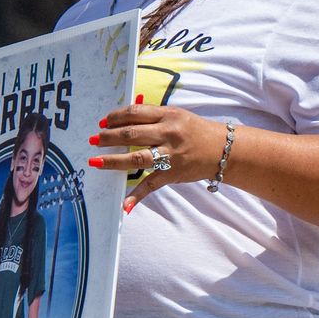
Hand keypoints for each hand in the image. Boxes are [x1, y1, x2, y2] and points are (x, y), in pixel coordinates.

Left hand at [88, 100, 228, 212]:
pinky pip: (152, 185)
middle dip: (108, 137)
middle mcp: (168, 134)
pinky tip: (124, 204)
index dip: (115, 117)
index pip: (135, 113)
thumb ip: (153, 117)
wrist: (223, 149)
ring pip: (137, 158)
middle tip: (94, 140)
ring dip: (113, 161)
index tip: (102, 122)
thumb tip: (123, 121)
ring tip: (96, 161)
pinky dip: (138, 196)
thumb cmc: (195, 131)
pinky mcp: (173, 174)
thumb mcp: (177, 116)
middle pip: (131, 134)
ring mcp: (170, 155)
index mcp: (168, 115)